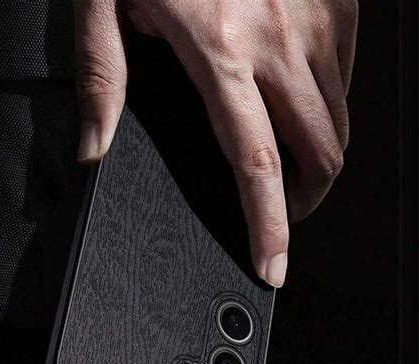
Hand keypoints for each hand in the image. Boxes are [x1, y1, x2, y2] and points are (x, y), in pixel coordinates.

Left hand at [73, 0, 358, 286]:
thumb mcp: (104, 2)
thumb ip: (102, 79)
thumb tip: (93, 148)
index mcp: (220, 53)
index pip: (255, 165)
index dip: (268, 225)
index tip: (272, 263)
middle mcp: (279, 40)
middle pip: (319, 152)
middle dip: (305, 199)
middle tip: (282, 214)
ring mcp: (315, 19)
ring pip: (338, 119)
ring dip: (318, 158)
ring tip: (290, 168)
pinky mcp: (335, 2)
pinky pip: (343, 76)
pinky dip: (327, 108)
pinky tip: (300, 107)